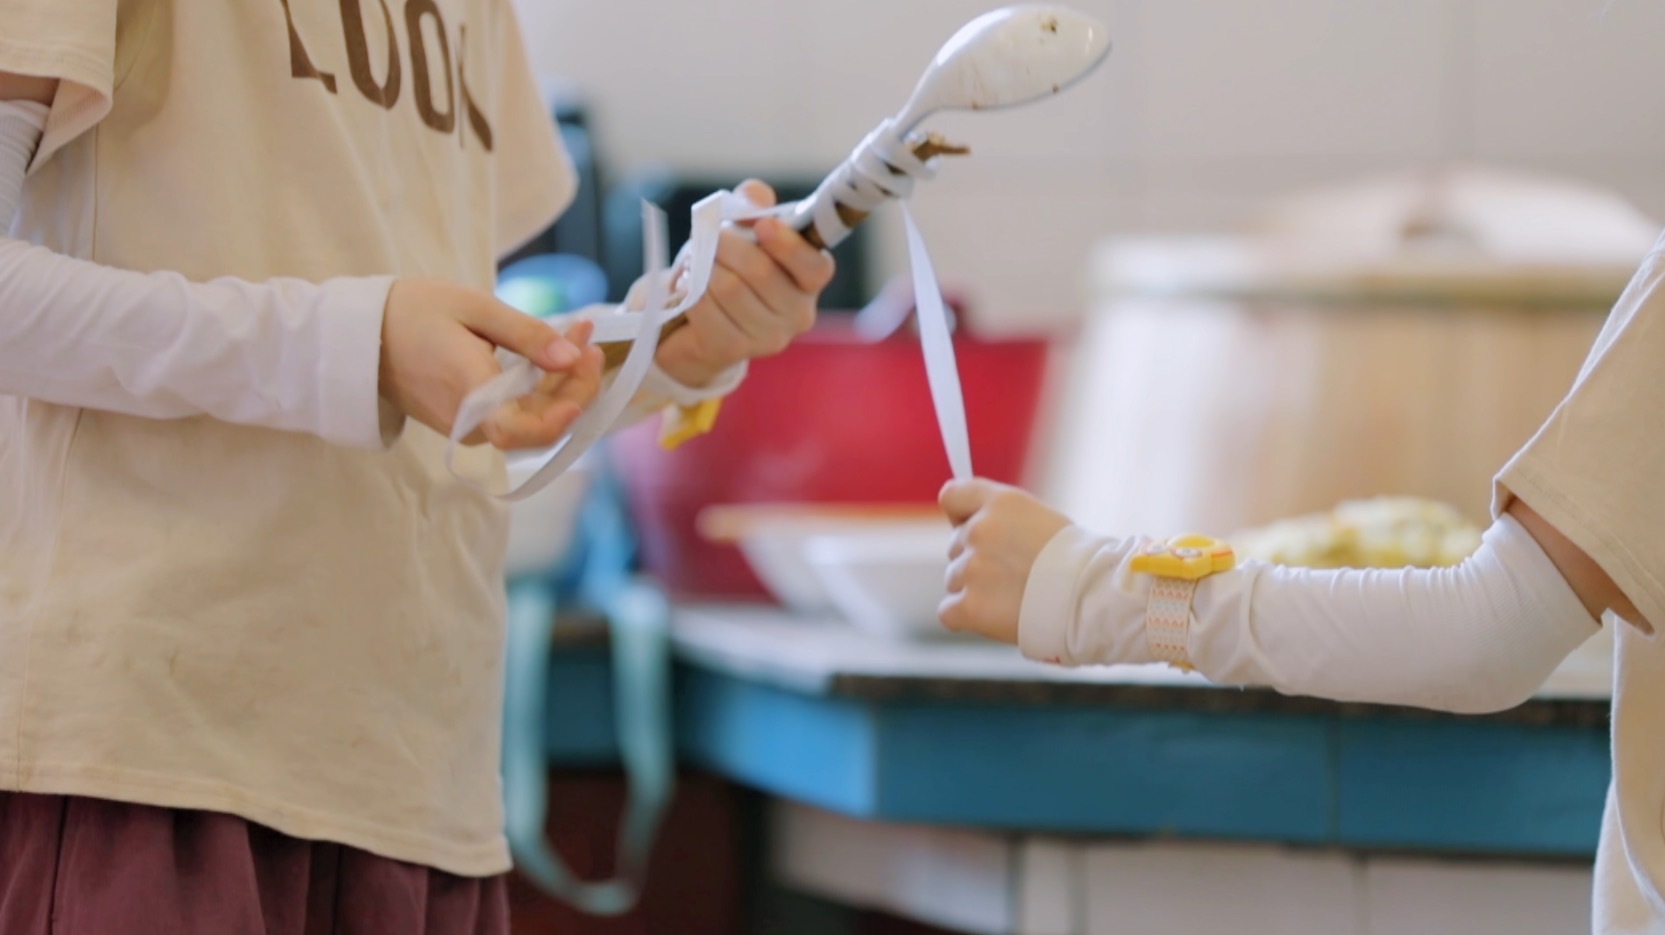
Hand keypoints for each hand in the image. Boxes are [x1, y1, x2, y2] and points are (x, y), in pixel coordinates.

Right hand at [380, 278, 604, 449]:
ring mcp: (469, 426)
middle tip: (588, 338)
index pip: (519, 431)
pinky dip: (540, 385)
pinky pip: (514, 411)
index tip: (582, 386)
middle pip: (537, 422)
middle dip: (574, 384)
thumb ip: (526, 336)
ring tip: (577, 334)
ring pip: (530, 417)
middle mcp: (470, 420)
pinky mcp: (469, 421)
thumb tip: (571, 358)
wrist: (361, 335)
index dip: (558, 420)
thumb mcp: (474, 308)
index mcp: (469, 392)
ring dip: (561, 382)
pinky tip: (552, 351)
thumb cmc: (413, 313)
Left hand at [654, 180, 835, 386]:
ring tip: (696, 263)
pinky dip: (690, 289)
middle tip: (710, 236)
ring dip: (705, 267)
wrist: (695, 326)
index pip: (815, 266)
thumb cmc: (729, 269)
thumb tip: (754, 197)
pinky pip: (706, 308)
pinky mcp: (733, 350)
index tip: (762, 226)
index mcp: (809, 280)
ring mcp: (768, 338)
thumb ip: (755, 204)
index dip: (789, 246)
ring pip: (730, 288)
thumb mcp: (744, 229)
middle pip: (762, 272)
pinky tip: (687, 286)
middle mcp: (798, 314)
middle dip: (728, 245)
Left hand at [938, 479, 1072, 643]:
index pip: (952, 497)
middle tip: (1015, 574)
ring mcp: (972, 569)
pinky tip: (996, 617)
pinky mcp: (970, 606)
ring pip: (954, 580)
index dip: (961, 516)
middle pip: (956, 546)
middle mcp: (980, 530)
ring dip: (976, 590)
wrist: (1094, 599)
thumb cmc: (1078, 562)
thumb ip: (1002, 519)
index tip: (972, 528)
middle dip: (977, 560)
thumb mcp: (1041, 518)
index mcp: (1000, 503)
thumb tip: (967, 528)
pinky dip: (967, 618)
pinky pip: (949, 612)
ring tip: (1015, 596)